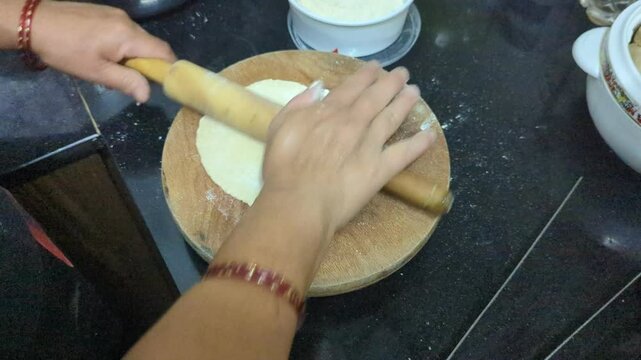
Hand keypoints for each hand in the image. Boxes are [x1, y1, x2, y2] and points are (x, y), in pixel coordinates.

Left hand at [31, 1, 175, 101]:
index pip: (164, 52)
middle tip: (130, 80)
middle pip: (151, 45)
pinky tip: (103, 53)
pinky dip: (122, 45)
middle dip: (147, 64)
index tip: (163, 85)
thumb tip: (147, 95)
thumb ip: (127, 81)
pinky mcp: (105, 12)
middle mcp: (128, 21)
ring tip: (112, 67)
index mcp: (129, 36)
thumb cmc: (66, 51)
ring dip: (133, 56)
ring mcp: (116, 14)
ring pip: (137, 39)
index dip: (169, 69)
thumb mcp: (97, 72)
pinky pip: (124, 32)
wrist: (34, 21)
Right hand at [261, 62, 436, 230]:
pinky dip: (419, 143)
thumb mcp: (279, 127)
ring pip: (392, 118)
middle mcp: (354, 122)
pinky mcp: (380, 169)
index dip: (367, 75)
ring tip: (415, 92)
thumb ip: (298, 104)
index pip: (352, 87)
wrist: (299, 201)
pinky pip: (404, 154)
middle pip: (377, 97)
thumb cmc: (283, 167)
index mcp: (329, 112)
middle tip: (403, 74)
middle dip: (391, 82)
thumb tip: (319, 87)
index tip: (376, 67)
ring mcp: (370, 145)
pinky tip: (430, 135)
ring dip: (406, 103)